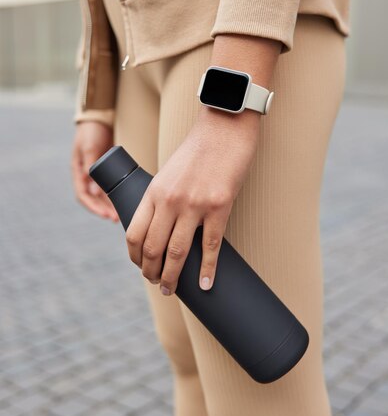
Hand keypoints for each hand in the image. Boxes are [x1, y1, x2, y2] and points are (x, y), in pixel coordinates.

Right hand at [71, 121, 118, 221]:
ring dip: (111, 205)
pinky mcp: (109, 169)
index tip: (105, 215)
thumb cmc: (91, 132)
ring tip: (122, 214)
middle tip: (116, 219)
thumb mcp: (90, 148)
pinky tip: (125, 200)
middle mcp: (87, 175)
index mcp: (78, 172)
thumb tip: (95, 190)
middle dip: (104, 210)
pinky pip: (112, 185)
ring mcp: (98, 173)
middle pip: (94, 199)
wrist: (99, 117)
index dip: (93, 208)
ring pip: (103, 194)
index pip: (83, 196)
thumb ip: (91, 166)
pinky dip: (117, 194)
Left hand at [125, 106, 261, 294]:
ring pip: (177, 252)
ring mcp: (194, 204)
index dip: (135, 257)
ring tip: (172, 289)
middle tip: (158, 285)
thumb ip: (164, 197)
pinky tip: (205, 284)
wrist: (225, 126)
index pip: (134, 233)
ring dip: (172, 277)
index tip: (141, 267)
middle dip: (152, 273)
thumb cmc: (200, 149)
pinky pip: (210, 246)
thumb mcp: (170, 172)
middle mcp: (169, 199)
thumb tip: (165, 227)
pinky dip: (207, 269)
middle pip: (153, 248)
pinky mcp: (219, 206)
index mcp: (154, 190)